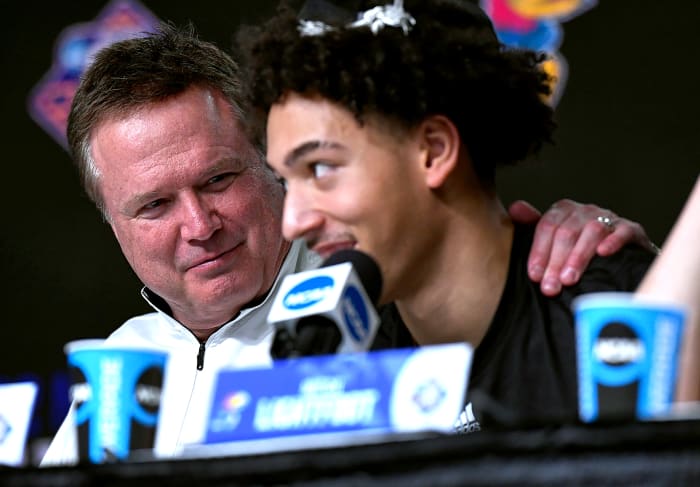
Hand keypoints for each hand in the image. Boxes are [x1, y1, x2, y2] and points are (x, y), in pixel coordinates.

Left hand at [508, 199, 654, 296]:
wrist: (622, 254)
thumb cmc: (579, 247)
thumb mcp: (554, 237)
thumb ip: (533, 225)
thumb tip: (515, 208)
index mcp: (563, 210)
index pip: (546, 227)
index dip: (539, 251)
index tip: (534, 275)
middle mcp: (585, 211)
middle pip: (566, 232)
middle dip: (555, 262)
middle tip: (550, 287)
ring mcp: (609, 218)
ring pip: (591, 231)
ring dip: (578, 257)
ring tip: (569, 279)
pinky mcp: (632, 229)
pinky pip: (623, 231)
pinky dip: (613, 241)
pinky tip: (603, 254)